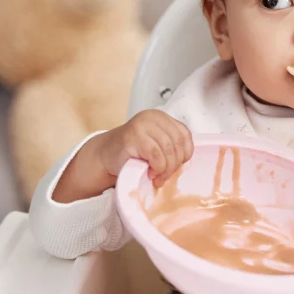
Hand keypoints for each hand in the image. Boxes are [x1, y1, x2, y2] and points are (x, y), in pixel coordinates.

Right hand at [53, 110, 192, 202]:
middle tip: (165, 176)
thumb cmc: (132, 154)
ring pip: (169, 149)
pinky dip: (157, 167)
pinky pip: (156, 154)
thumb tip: (188, 160)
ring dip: (166, 169)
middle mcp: (153, 117)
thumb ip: (171, 146)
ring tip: (158, 177)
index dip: (185, 154)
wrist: (105, 156)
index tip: (176, 166)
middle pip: (178, 143)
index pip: (185, 134)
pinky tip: (150, 173)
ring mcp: (142, 124)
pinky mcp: (134, 136)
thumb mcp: (156, 145)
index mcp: (162, 117)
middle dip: (175, 164)